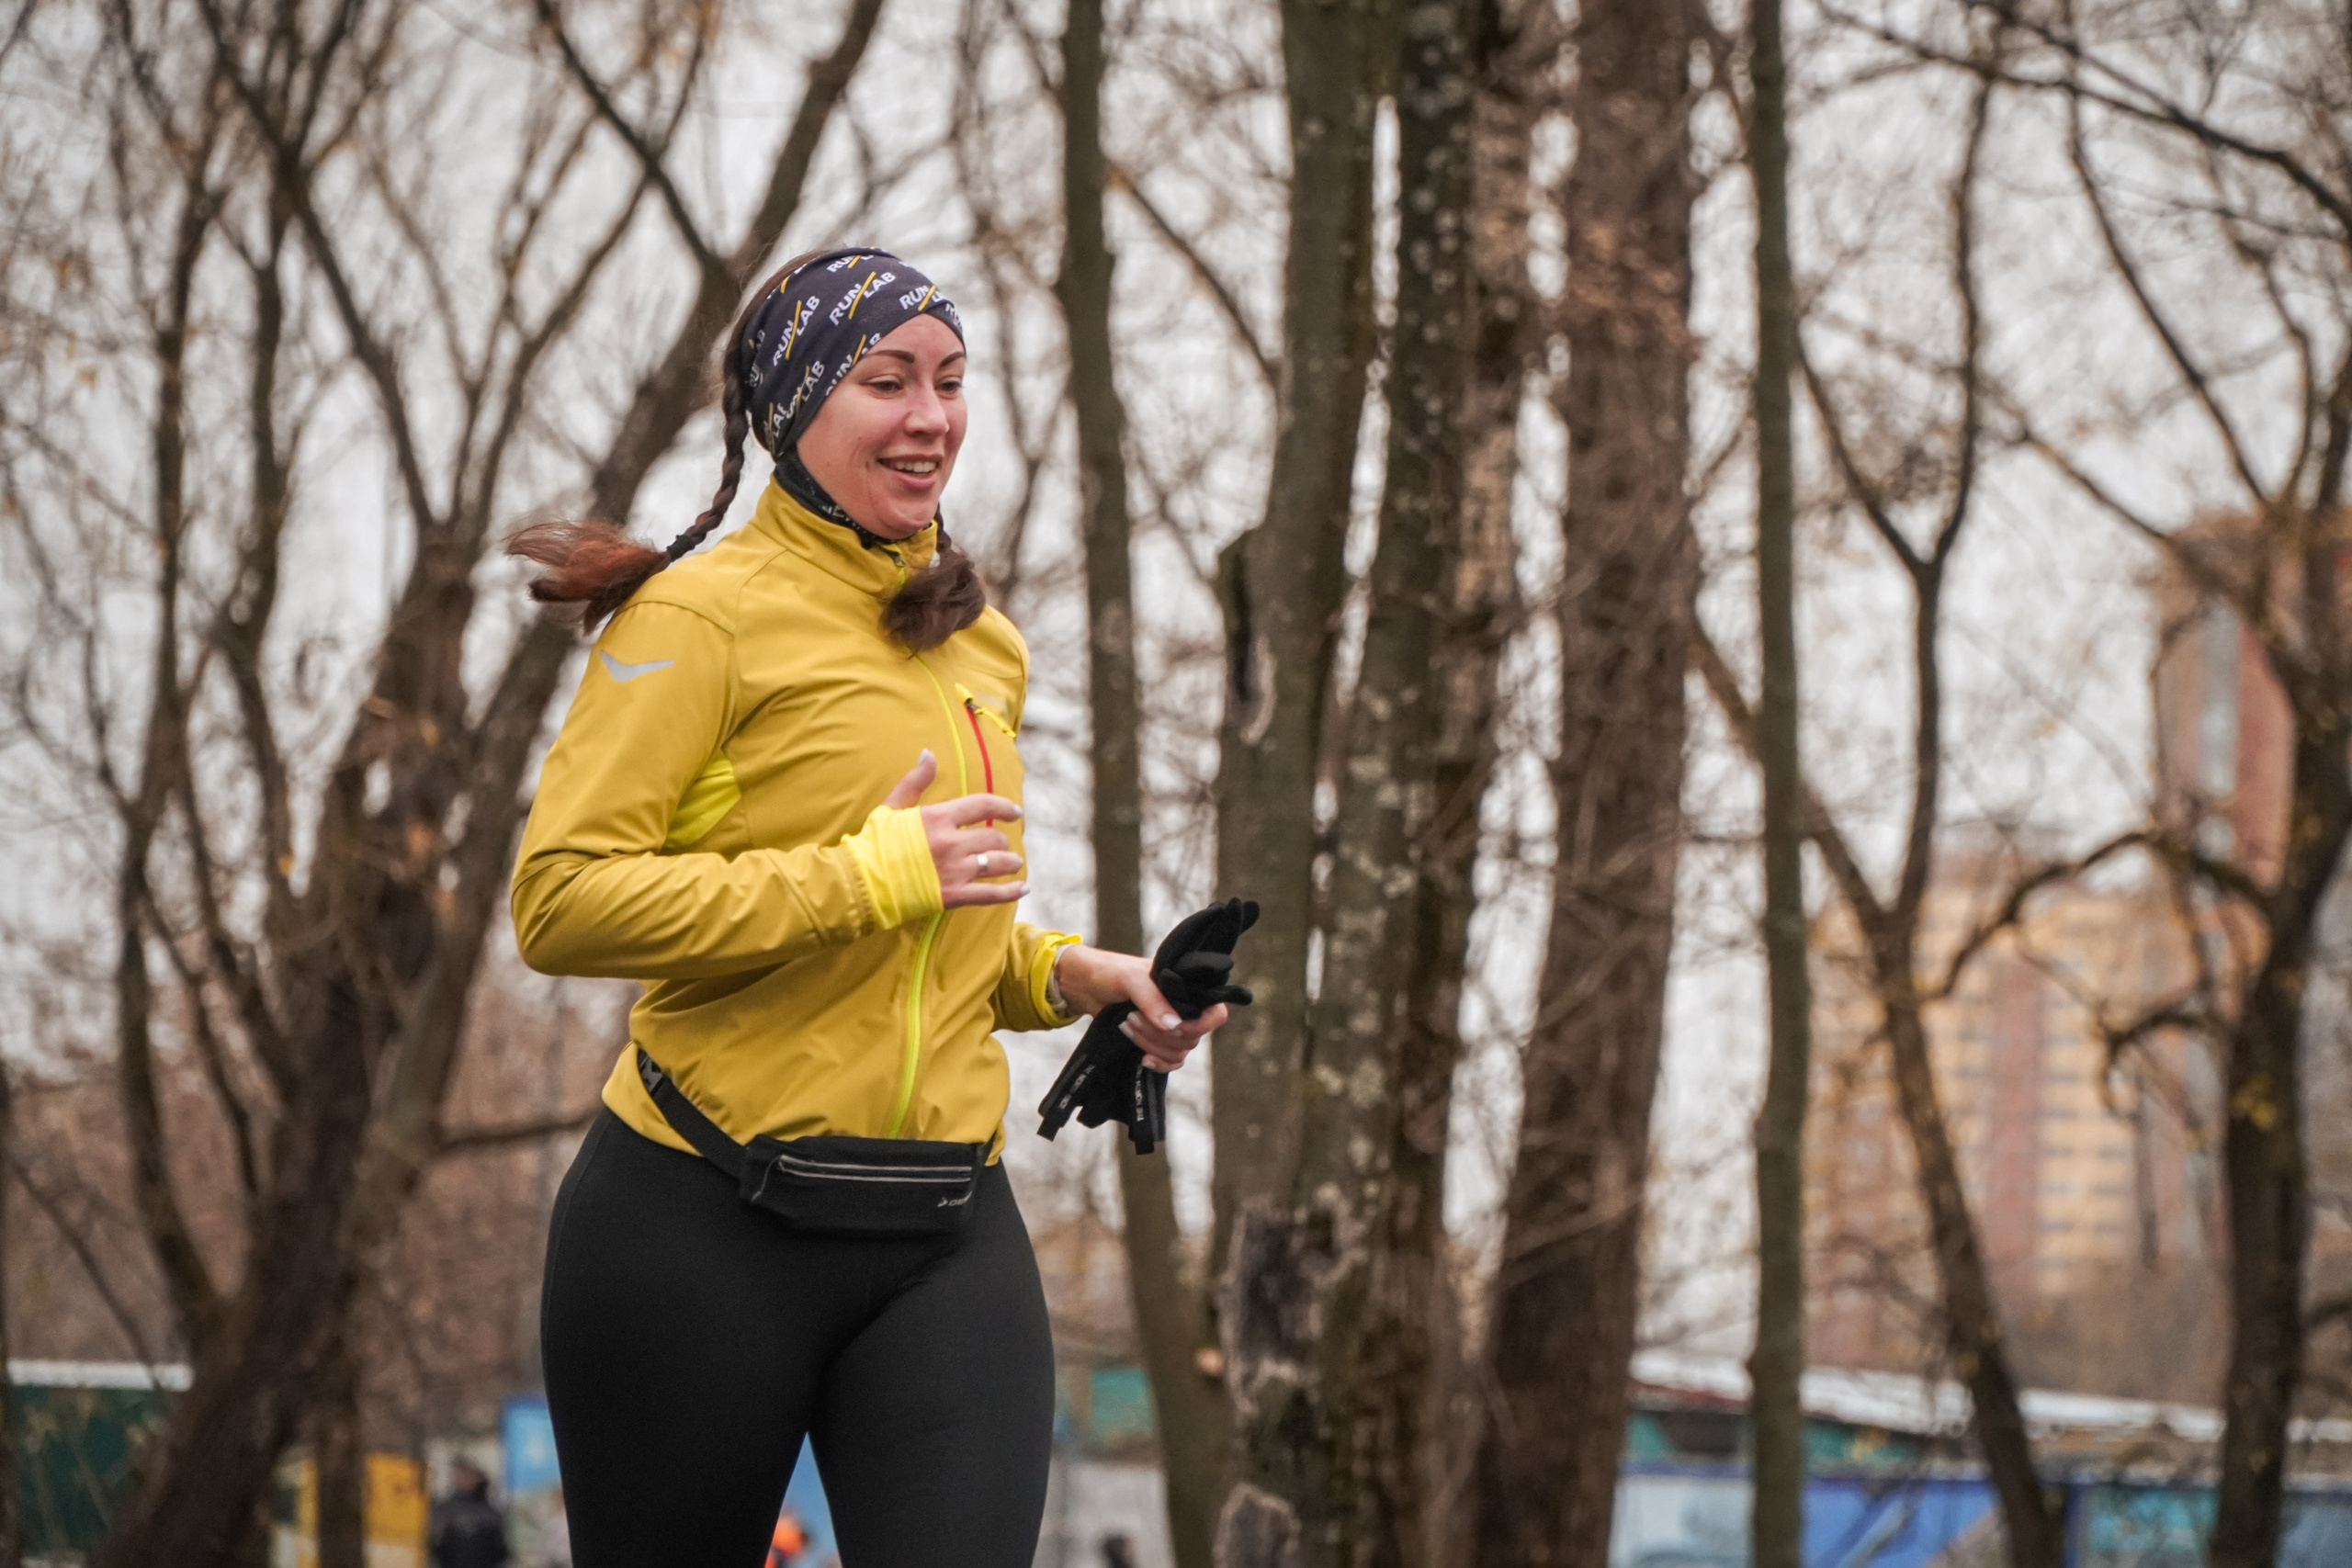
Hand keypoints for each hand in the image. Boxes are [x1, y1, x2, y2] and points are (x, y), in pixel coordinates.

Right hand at [885, 750, 1026, 908]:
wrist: (860, 882)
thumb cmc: (873, 843)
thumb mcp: (892, 807)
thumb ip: (916, 781)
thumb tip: (929, 754)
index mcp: (938, 817)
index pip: (983, 805)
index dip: (1004, 806)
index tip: (1016, 812)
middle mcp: (951, 842)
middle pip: (993, 837)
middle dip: (1001, 840)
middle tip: (1001, 844)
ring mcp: (954, 870)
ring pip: (997, 863)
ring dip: (1010, 862)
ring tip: (1013, 863)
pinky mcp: (953, 896)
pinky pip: (991, 894)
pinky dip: (1010, 892)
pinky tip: (1023, 888)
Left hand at [1050, 944, 1227, 1072]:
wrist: (1086, 986)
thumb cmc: (1111, 972)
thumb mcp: (1131, 979)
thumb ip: (1153, 1000)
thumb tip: (1174, 1027)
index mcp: (1187, 988)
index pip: (1216, 1013)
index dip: (1201, 1025)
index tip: (1175, 1026)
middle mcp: (1184, 1009)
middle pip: (1192, 1038)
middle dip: (1159, 1034)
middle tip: (1132, 1017)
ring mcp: (1171, 1027)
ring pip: (1179, 1053)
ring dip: (1152, 1046)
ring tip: (1127, 1026)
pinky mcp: (1157, 1042)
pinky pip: (1171, 1063)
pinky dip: (1159, 1064)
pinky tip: (1143, 1059)